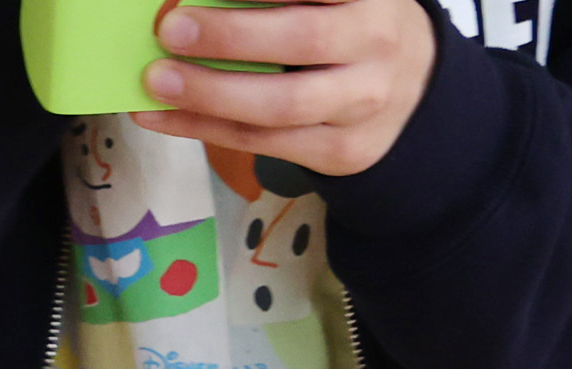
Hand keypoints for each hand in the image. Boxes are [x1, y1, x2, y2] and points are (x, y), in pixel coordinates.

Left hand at [133, 0, 435, 179]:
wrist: (415, 88)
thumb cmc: (349, 27)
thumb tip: (191, 0)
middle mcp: (376, 43)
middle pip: (302, 41)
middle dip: (231, 36)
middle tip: (171, 29)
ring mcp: (363, 102)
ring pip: (279, 105)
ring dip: (209, 94)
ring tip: (156, 80)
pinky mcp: (341, 150)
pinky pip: (261, 143)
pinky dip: (202, 127)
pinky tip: (160, 115)